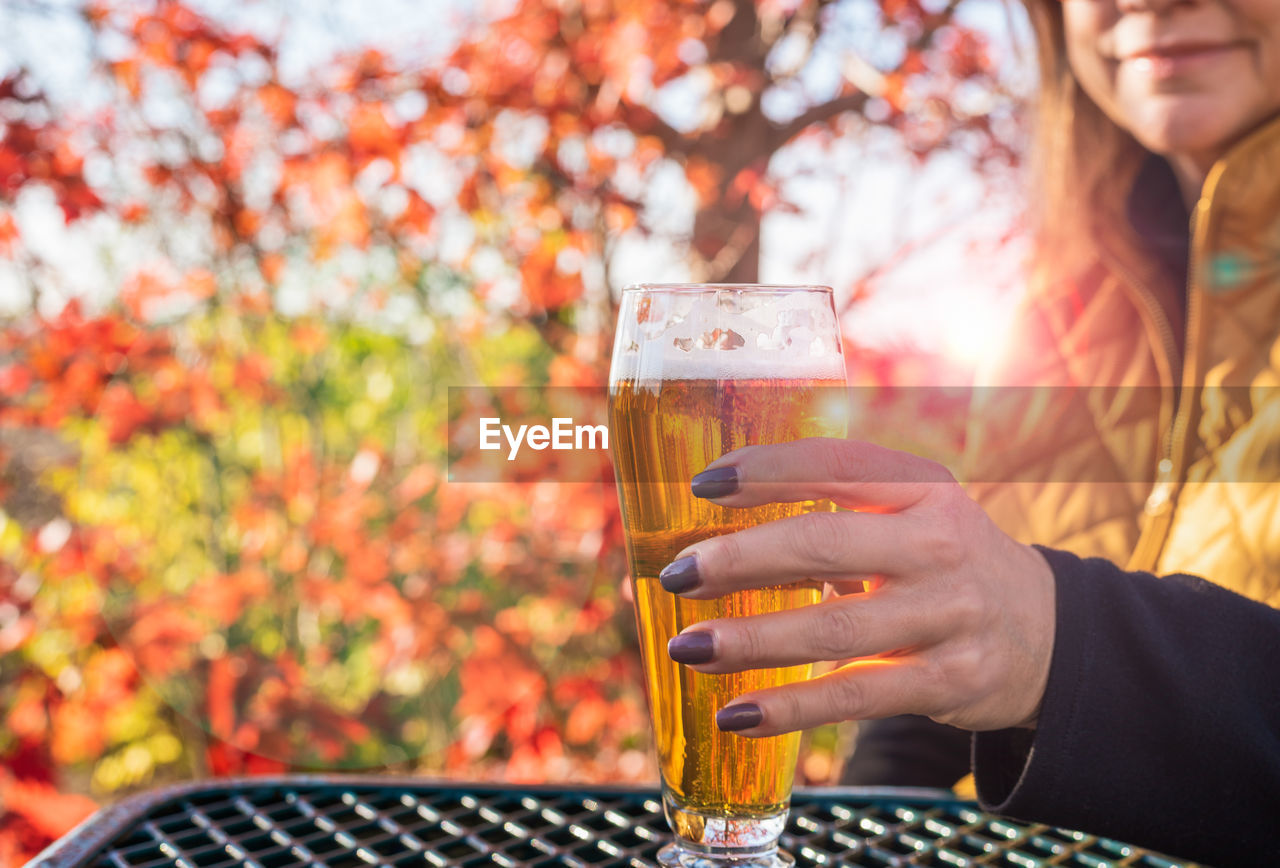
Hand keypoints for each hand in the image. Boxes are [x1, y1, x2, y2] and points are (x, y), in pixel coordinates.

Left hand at [661, 438, 1055, 736]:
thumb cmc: (946, 563)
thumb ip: (837, 508)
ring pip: (835, 627)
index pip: (836, 462)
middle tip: (678, 574)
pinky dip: (791, 708)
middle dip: (741, 560)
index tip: (701, 484)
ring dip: (753, 640)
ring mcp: (949, 614)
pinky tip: (737, 713)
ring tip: (689, 646)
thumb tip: (718, 516)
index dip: (765, 470)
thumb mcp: (913, 516)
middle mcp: (940, 542)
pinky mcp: (950, 681)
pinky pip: (856, 697)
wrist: (1047, 635)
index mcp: (923, 488)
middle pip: (826, 544)